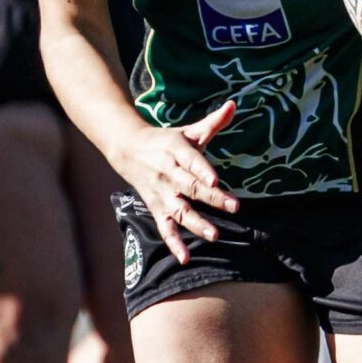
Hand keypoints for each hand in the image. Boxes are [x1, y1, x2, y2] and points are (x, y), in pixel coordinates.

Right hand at [110, 102, 240, 264]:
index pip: (191, 160)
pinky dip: (173, 243)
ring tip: (214, 235)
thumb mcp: (187, 131)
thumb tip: (234, 105)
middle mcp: (168, 173)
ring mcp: (161, 193)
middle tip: (234, 207)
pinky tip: (185, 257)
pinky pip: (164, 227)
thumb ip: (212, 122)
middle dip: (212, 198)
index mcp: (176, 151)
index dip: (203, 169)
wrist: (127, 149)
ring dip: (196, 224)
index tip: (217, 179)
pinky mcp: (156, 207)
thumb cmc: (166, 141)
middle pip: (191, 187)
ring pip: (179, 210)